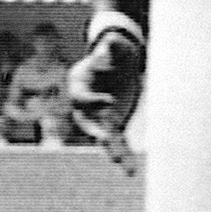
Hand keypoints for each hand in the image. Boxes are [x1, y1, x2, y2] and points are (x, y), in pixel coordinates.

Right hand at [67, 26, 144, 165]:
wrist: (120, 60)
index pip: (80, 96)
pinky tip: (131, 170)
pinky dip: (123, 154)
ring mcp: (97, 115)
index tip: (110, 101)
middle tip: (106, 139)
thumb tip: (110, 41)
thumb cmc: (116, 50)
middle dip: (95, 131)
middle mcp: (84, 103)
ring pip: (102, 136)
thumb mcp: (116, 45)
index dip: (92, 101)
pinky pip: (117, 141)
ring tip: (125, 164)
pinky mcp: (112, 123)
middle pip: (85, 120)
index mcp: (79, 82)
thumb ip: (111, 46)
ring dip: (113, 150)